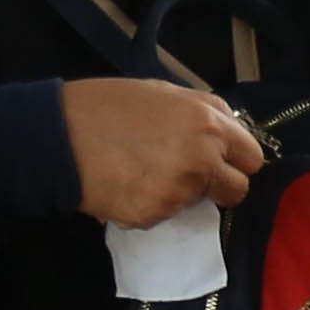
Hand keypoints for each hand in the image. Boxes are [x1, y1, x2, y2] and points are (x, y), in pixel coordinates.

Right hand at [64, 78, 261, 227]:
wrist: (57, 136)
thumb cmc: (108, 105)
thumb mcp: (165, 93)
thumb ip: (204, 113)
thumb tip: (229, 131)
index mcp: (209, 124)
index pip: (252, 158)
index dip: (237, 159)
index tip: (222, 160)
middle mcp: (202, 160)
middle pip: (237, 190)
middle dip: (220, 184)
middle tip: (190, 173)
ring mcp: (179, 192)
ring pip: (197, 203)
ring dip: (180, 192)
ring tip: (144, 170)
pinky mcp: (154, 215)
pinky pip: (165, 215)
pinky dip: (151, 204)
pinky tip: (127, 184)